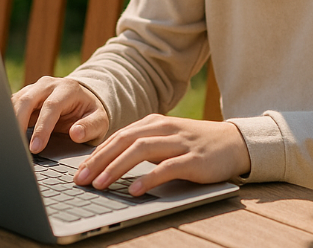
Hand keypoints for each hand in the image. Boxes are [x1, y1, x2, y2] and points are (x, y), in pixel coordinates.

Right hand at [12, 76, 109, 153]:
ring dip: (10, 121)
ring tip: (8, 143)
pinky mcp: (25, 95)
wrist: (83, 101)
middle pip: (28, 99)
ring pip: (15, 101)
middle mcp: (49, 84)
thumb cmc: (90, 114)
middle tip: (16, 146)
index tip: (36, 148)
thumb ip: (90, 127)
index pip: (51, 106)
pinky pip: (11, 104)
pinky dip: (6, 118)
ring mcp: (34, 88)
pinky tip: (6, 135)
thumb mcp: (99, 121)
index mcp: (68, 89)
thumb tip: (75, 134)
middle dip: (19, 123)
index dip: (42, 128)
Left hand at [73, 114, 250, 195]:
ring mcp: (179, 142)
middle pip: (124, 141)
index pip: (118, 137)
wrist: (233, 143)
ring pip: (141, 151)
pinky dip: (148, 178)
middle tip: (81, 179)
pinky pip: (167, 168)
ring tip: (100, 185)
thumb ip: (142, 146)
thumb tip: (109, 164)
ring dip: (117, 168)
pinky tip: (134, 190)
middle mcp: (164, 128)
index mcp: (153, 123)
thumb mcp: (165, 139)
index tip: (79, 171)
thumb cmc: (194, 145)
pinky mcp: (194, 159)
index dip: (96, 154)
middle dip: (99, 161)